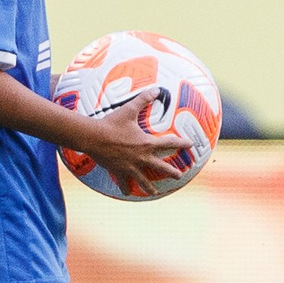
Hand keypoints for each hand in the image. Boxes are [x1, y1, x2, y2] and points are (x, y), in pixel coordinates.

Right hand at [73, 95, 197, 193]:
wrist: (93, 137)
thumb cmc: (111, 123)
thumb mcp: (129, 110)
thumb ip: (143, 99)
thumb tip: (156, 89)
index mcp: (147, 143)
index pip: (169, 143)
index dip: (182, 143)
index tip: (190, 144)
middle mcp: (142, 157)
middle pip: (161, 167)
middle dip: (172, 171)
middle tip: (180, 175)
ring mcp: (130, 166)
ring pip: (144, 180)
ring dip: (150, 187)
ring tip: (155, 193)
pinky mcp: (119, 171)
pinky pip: (123, 182)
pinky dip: (126, 188)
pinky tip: (128, 193)